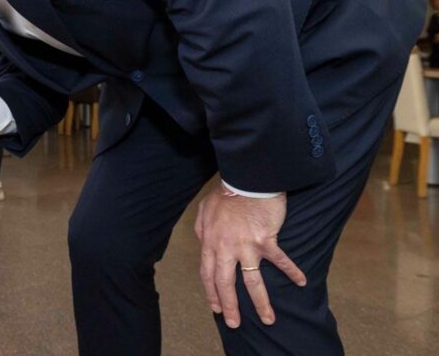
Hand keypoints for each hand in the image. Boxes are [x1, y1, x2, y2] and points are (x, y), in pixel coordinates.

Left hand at [195, 182, 305, 328]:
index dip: (211, 292)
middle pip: (226, 283)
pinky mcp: (266, 240)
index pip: (207, 273)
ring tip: (268, 319)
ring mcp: (246, 246)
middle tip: (235, 324)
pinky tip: (301, 283)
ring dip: (260, 302)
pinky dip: (292, 272)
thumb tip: (204, 244)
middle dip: (230, 306)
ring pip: (252, 281)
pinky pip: (281, 261)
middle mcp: (226, 247)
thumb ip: (202, 230)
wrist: (247, 180)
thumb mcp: (205, 210)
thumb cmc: (226, 192)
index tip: (216, 308)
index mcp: (210, 241)